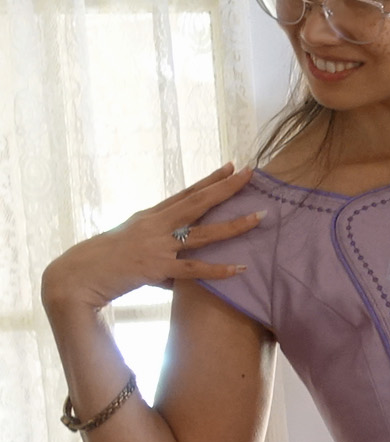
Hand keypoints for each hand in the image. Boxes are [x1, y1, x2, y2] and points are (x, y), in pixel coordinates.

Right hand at [40, 165, 257, 315]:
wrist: (77, 275)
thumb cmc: (105, 261)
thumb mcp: (133, 244)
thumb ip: (161, 249)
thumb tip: (181, 264)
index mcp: (150, 216)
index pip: (186, 194)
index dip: (209, 180)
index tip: (231, 166)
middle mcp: (155, 225)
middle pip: (198, 202)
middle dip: (226, 188)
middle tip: (251, 173)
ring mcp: (157, 245)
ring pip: (204, 233)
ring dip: (234, 225)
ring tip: (260, 216)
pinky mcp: (157, 267)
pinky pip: (194, 269)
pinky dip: (218, 269)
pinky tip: (240, 268)